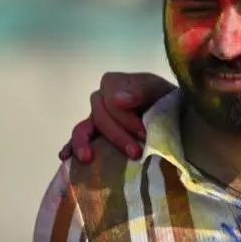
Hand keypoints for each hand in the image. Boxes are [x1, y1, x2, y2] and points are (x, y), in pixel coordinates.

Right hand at [60, 72, 175, 162]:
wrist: (174, 117)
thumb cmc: (166, 101)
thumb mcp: (160, 91)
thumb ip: (142, 91)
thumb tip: (117, 99)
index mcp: (113, 83)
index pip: (111, 102)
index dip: (126, 119)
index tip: (144, 132)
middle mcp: (100, 99)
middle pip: (100, 118)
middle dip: (118, 136)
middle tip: (136, 152)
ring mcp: (95, 118)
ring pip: (82, 129)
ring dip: (84, 143)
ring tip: (87, 158)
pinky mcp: (94, 135)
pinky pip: (77, 140)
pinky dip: (71, 147)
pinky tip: (66, 157)